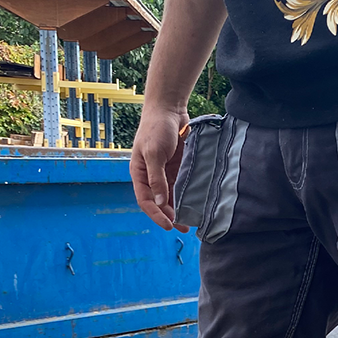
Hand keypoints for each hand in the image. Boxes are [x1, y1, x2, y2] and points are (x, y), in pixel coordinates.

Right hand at [130, 104, 189, 231]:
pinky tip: (198, 203)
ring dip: (181, 207)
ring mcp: (165, 172)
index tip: (169, 226)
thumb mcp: (154, 153)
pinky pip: (183, 184)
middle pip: (160, 201)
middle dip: (171, 215)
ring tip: (194, 220)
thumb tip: (161, 202)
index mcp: (139, 173)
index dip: (156, 215)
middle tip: (186, 228)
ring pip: (173, 195)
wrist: (169, 110)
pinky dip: (188, 194)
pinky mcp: (178, 166)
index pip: (146, 200)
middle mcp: (151, 175)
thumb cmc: (155, 128)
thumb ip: (156, 178)